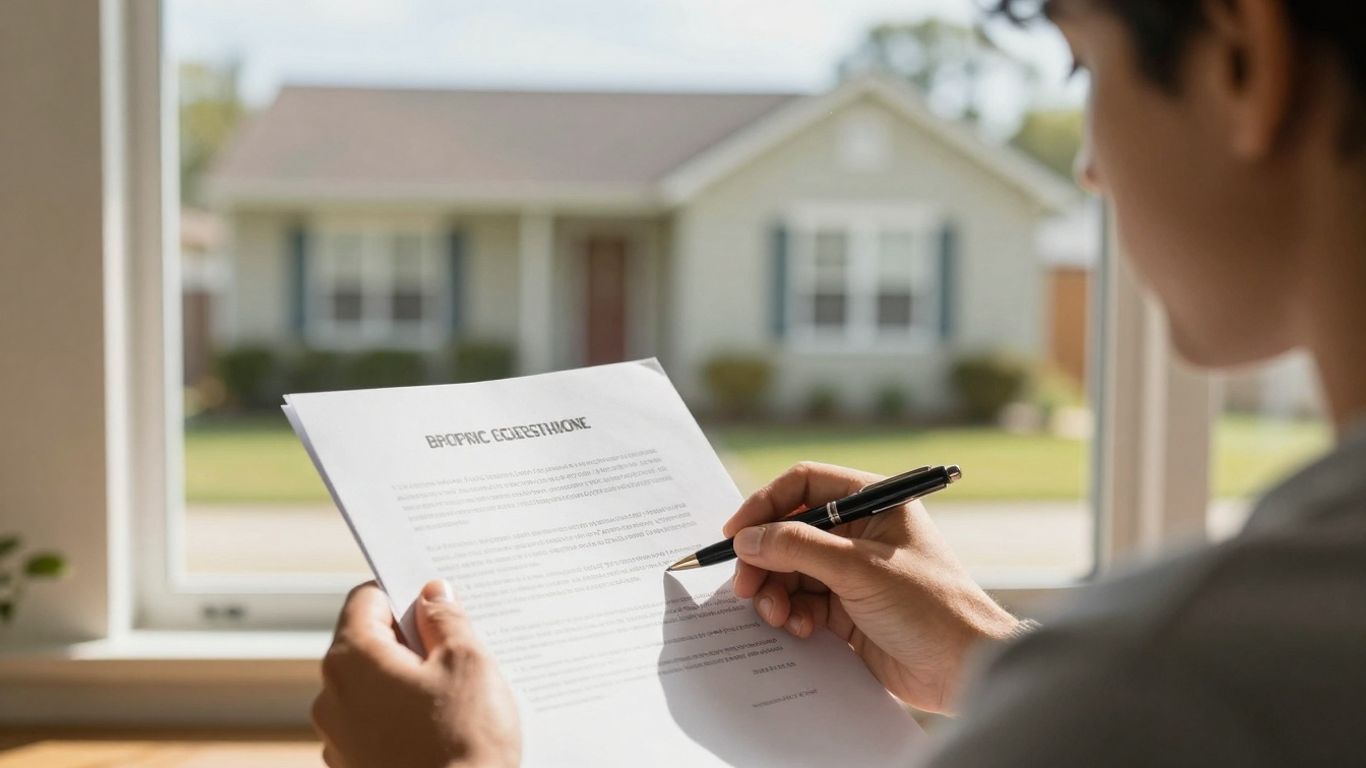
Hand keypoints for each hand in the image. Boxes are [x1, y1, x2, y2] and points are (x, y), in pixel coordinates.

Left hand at [312, 580, 520, 767]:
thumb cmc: (463, 742)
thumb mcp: (468, 662)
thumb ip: (446, 619)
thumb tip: (432, 595)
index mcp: (351, 660)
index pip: (365, 599)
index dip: (402, 592)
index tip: (435, 599)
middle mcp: (332, 697)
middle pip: (368, 643)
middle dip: (412, 639)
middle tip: (458, 647)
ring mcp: (339, 738)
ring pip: (374, 685)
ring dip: (409, 680)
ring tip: (457, 694)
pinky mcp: (354, 767)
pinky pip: (377, 723)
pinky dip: (404, 716)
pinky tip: (443, 728)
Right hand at [725, 462, 1021, 713]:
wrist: (964, 669)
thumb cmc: (929, 606)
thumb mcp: (859, 569)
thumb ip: (797, 548)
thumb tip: (746, 539)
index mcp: (874, 502)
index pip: (804, 485)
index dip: (765, 505)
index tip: (736, 534)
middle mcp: (860, 532)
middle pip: (789, 531)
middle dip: (764, 558)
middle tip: (746, 586)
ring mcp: (851, 572)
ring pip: (790, 570)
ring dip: (775, 591)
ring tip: (776, 614)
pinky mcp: (846, 609)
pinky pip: (801, 602)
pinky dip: (791, 613)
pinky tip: (800, 628)